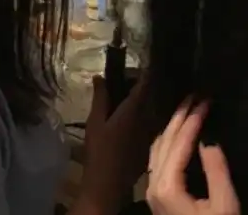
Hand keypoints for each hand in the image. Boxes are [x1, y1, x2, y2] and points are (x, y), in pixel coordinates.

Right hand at [74, 76, 150, 214]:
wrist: (108, 185)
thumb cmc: (99, 151)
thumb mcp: (94, 121)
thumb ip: (100, 97)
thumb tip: (100, 76)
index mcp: (134, 110)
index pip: (144, 84)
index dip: (145, 71)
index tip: (143, 61)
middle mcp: (147, 118)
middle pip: (150, 94)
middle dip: (144, 83)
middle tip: (132, 75)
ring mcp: (151, 131)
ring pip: (152, 107)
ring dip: (146, 98)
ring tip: (133, 91)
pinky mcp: (150, 142)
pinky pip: (151, 120)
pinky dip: (145, 112)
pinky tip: (135, 113)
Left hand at [147, 102, 239, 214]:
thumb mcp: (224, 206)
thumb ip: (216, 171)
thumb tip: (209, 139)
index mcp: (167, 185)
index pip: (180, 143)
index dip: (193, 119)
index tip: (205, 100)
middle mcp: (153, 183)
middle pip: (165, 141)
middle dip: (180, 116)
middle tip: (194, 96)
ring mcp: (151, 189)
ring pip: (158, 147)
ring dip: (172, 126)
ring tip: (187, 109)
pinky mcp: (156, 195)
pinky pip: (157, 157)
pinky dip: (167, 140)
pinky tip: (177, 133)